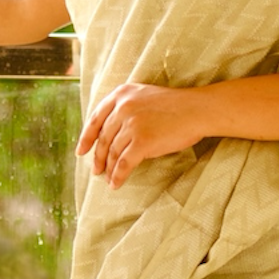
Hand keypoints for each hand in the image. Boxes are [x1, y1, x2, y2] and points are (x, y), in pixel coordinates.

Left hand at [77, 81, 208, 185]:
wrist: (197, 110)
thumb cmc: (175, 106)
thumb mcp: (145, 96)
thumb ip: (126, 106)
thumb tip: (110, 132)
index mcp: (121, 94)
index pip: (96, 118)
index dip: (86, 137)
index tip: (81, 151)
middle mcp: (123, 107)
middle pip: (103, 138)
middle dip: (98, 157)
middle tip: (96, 170)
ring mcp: (131, 124)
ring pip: (113, 152)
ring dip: (108, 169)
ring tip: (107, 179)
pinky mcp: (142, 141)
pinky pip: (124, 164)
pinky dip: (118, 176)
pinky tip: (116, 184)